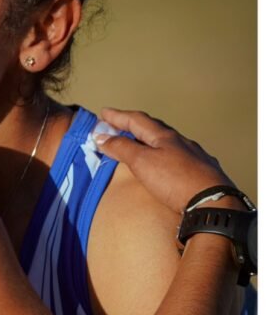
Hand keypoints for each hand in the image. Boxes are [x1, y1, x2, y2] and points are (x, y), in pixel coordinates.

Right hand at [94, 108, 236, 214]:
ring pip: (168, 142)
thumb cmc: (175, 180)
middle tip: (118, 126)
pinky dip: (164, 155)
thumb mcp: (142, 162)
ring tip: (139, 143)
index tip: (104, 113)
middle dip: (134, 126)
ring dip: (150, 140)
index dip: (119, 117)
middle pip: (154, 128)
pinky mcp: (201, 172)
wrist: (212, 201)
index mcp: (164, 136)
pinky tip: (166, 163)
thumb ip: (122, 148)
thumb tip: (102, 136)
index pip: (137, 120)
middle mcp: (180, 142)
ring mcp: (193, 156)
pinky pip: (178, 157)